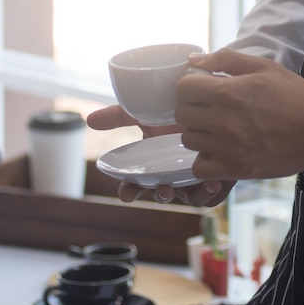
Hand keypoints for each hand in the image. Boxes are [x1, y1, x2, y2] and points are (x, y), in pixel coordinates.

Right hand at [86, 104, 233, 205]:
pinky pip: (212, 194)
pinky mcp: (215, 178)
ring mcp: (194, 178)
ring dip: (188, 195)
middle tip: (162, 190)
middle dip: (161, 195)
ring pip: (188, 197)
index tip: (125, 194)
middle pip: (162, 193)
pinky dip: (211, 191)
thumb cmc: (178, 112)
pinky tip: (213, 181)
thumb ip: (119, 116)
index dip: (129, 191)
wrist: (211, 107)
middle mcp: (172, 174)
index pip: (136, 184)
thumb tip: (89, 120)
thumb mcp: (147, 113)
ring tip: (195, 184)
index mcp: (153, 164)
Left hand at [176, 49, 303, 179]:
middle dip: (193, 108)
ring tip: (217, 131)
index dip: (192, 86)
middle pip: (182, 115)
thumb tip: (194, 59)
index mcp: (228, 92)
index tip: (204, 90)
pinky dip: (204, 161)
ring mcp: (228, 147)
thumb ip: (226, 59)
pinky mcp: (236, 168)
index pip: (184, 87)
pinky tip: (218, 152)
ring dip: (199, 134)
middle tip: (210, 110)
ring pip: (188, 141)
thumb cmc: (295, 96)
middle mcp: (223, 120)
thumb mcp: (264, 67)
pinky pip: (200, 168)